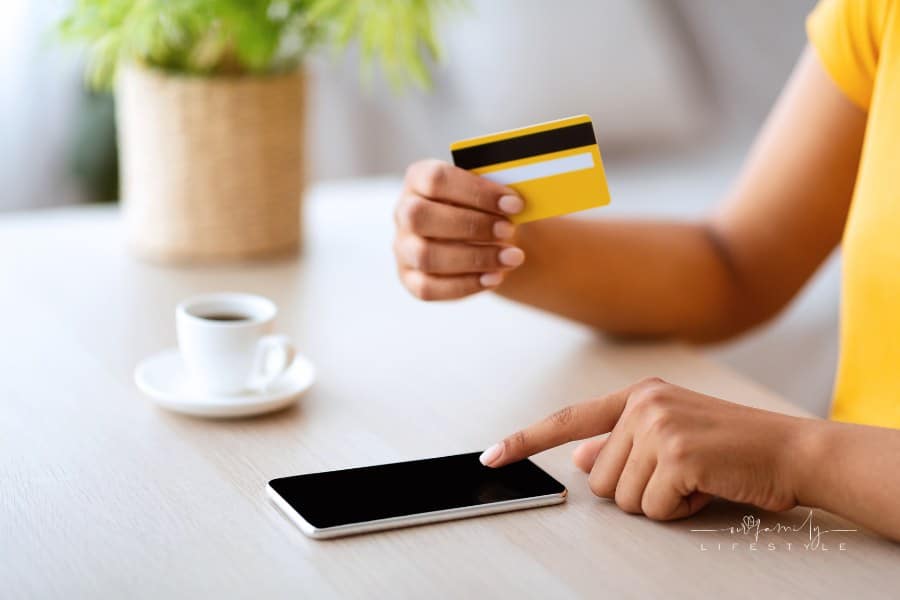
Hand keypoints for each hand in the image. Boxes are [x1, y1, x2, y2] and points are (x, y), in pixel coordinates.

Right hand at [394, 159, 525, 299]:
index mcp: (419, 178)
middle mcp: (403, 212)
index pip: (436, 179)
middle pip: (420, 217)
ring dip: (474, 258)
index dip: (476, 192)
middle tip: (509, 230)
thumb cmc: (487, 206)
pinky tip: (495, 278)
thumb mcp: (492, 192)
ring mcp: (403, 247)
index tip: (515, 203)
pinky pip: (429, 288)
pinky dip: (465, 285)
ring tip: (511, 258)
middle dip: (471, 225)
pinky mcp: (410, 278)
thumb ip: (498, 191)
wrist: (485, 236)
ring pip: (426, 256)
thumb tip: (523, 200)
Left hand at [480, 377, 815, 519]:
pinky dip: (679, 510)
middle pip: (598, 479)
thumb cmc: (733, 447)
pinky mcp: (677, 453)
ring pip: (621, 497)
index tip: (492, 454)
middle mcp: (643, 404)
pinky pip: (652, 507)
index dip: (526, 440)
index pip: (569, 419)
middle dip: (637, 490)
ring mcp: (658, 426)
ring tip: (696, 479)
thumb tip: (579, 457)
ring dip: (659, 502)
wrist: (792, 451)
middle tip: (681, 475)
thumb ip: (621, 443)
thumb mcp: (672, 435)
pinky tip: (706, 487)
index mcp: (639, 395)